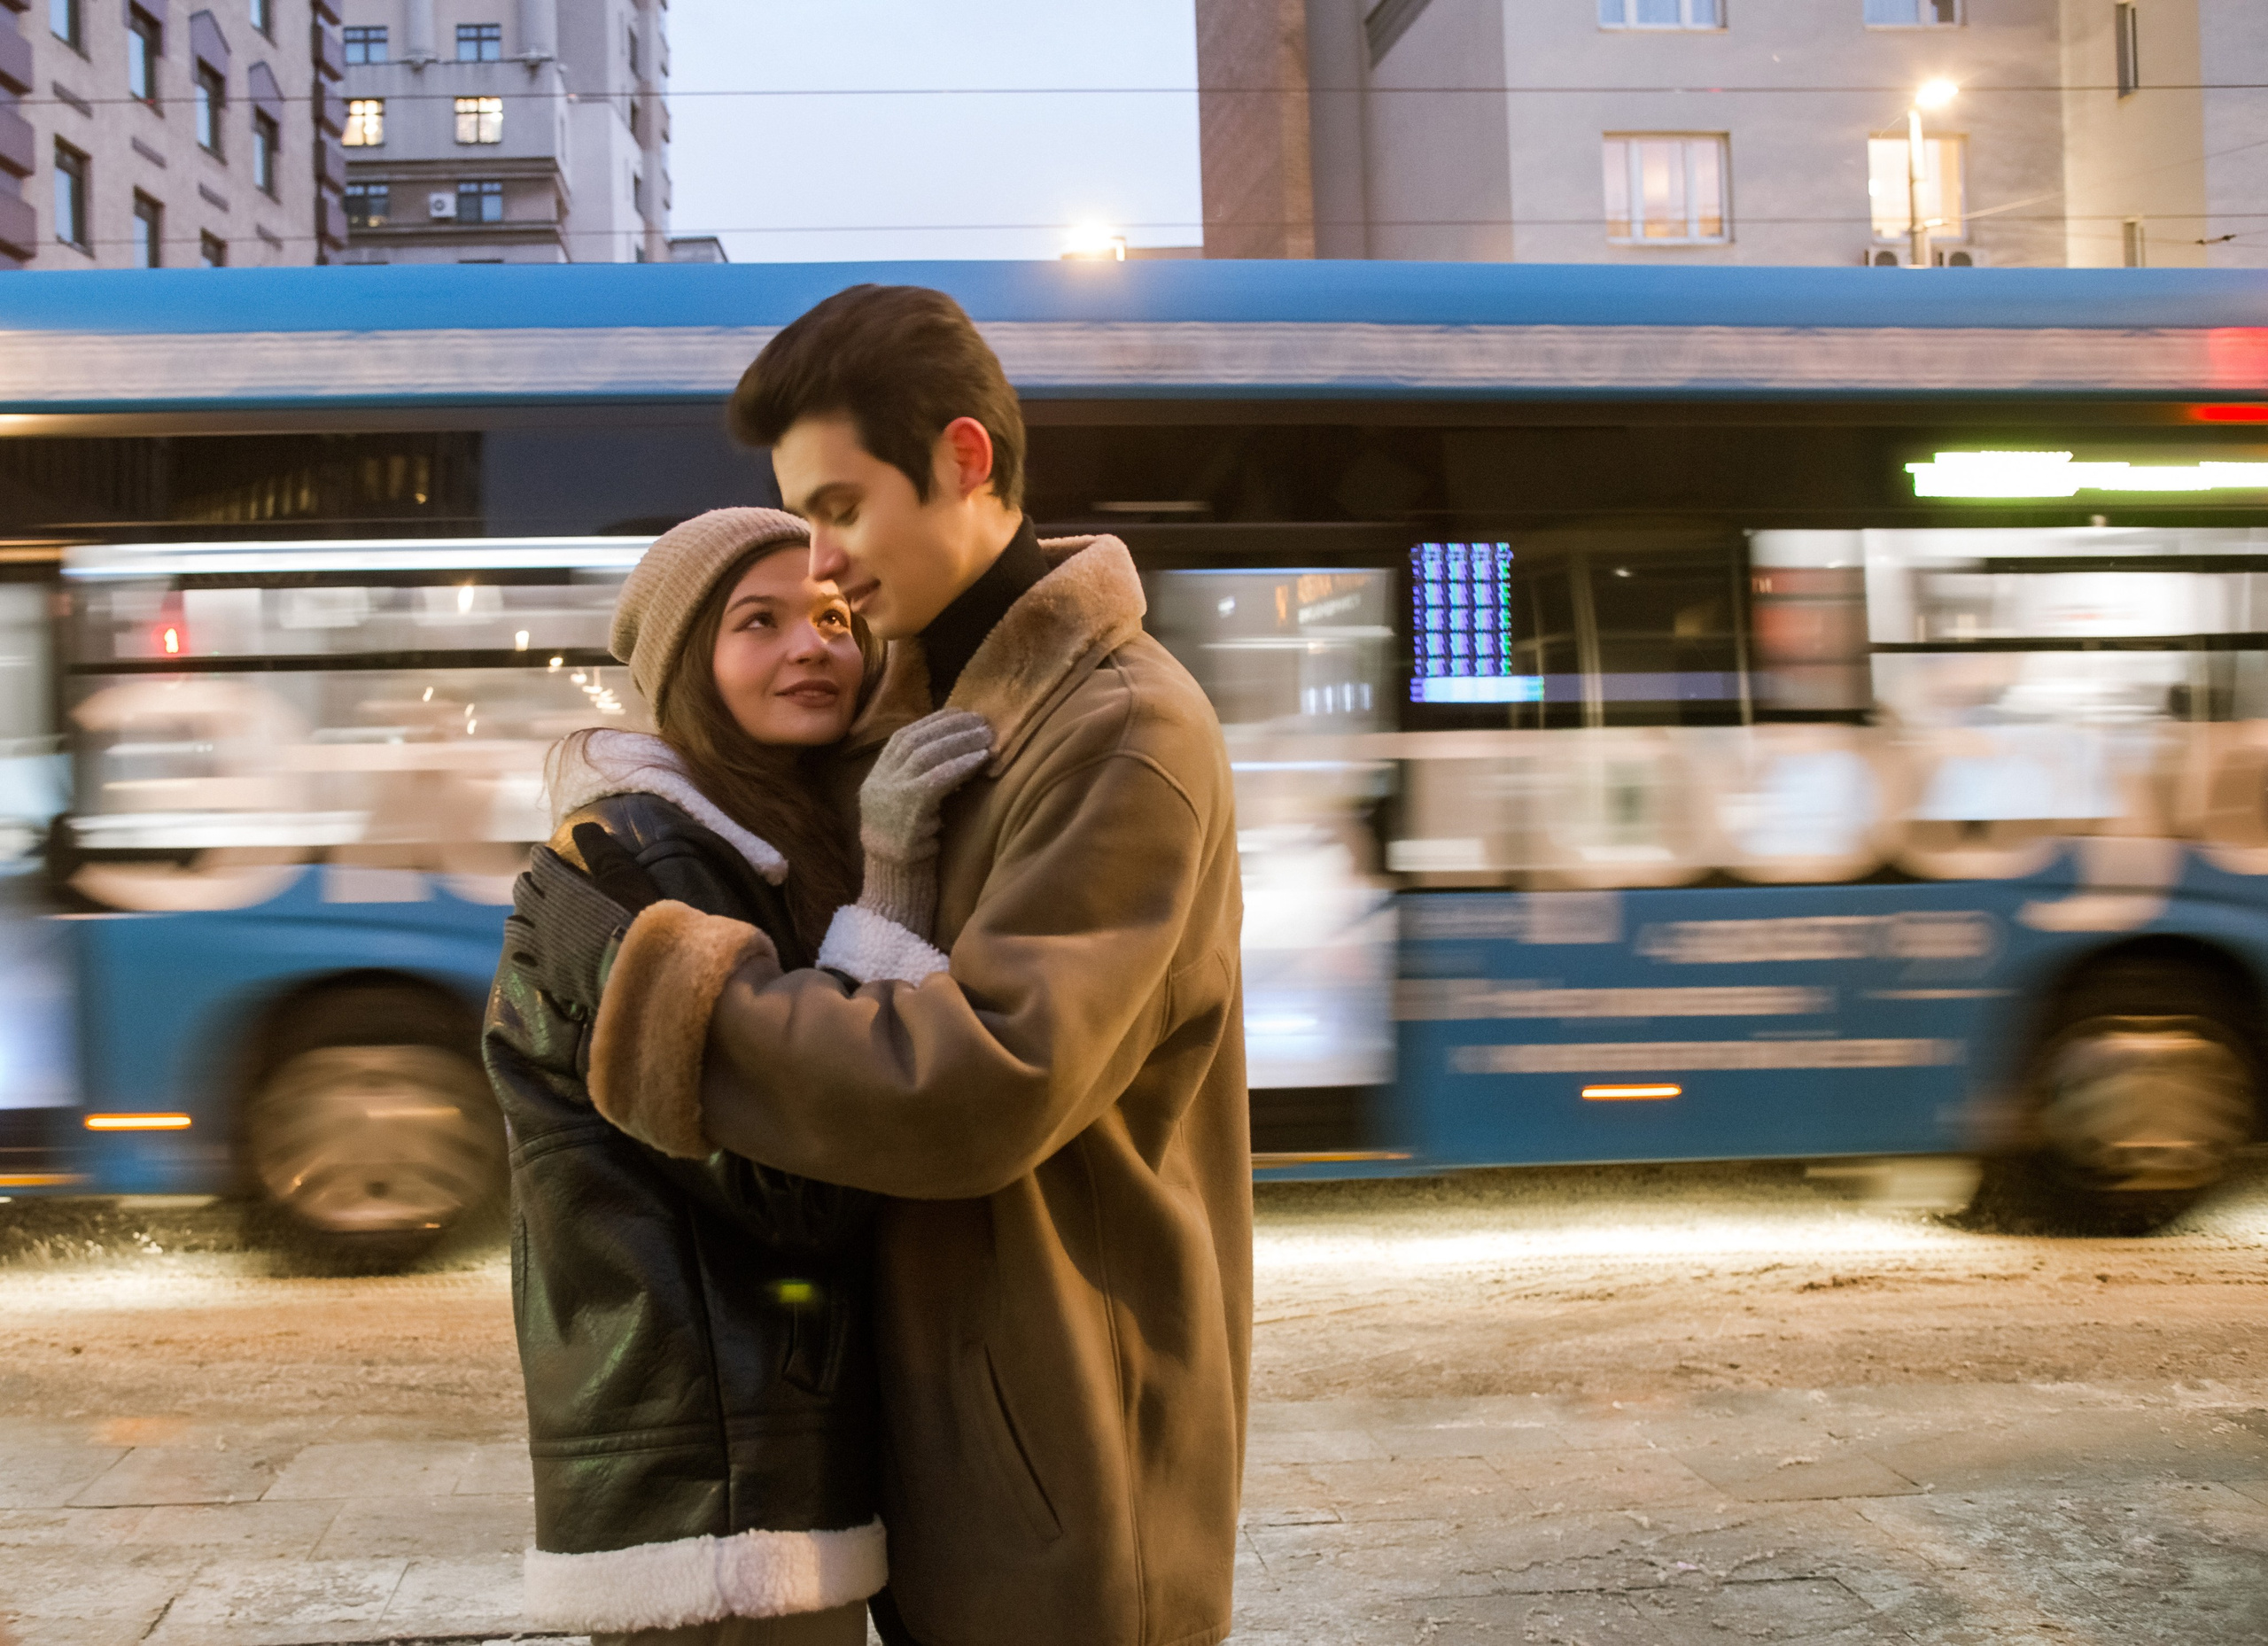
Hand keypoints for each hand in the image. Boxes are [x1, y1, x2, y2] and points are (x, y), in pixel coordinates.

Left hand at [503, 826, 663, 1014]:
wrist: (638, 964)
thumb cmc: (635, 913)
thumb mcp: (625, 874)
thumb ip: (600, 849)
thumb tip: (581, 826)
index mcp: (560, 885)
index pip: (540, 863)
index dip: (542, 856)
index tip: (545, 854)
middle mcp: (543, 913)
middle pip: (522, 893)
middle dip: (526, 884)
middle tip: (533, 882)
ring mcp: (542, 946)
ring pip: (515, 929)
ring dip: (518, 920)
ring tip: (523, 919)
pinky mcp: (548, 975)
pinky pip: (523, 965)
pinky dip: (521, 957)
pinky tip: (523, 956)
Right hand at [859, 710, 991, 866]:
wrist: (894, 886)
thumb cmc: (910, 852)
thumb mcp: (907, 810)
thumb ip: (918, 781)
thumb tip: (954, 750)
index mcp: (874, 779)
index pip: (902, 737)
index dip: (933, 722)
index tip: (961, 714)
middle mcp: (878, 783)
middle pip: (915, 741)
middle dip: (950, 727)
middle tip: (981, 721)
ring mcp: (890, 796)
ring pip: (926, 755)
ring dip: (960, 742)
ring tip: (986, 737)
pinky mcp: (907, 811)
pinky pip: (936, 779)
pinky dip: (960, 765)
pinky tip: (981, 759)